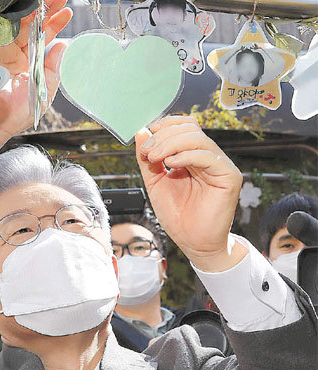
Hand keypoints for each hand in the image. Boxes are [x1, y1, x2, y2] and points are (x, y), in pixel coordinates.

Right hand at [0, 0, 71, 141]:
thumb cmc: (17, 114)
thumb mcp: (43, 90)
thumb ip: (54, 68)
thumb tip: (64, 46)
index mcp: (29, 63)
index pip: (44, 38)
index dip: (55, 24)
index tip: (67, 11)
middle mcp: (14, 53)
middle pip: (31, 25)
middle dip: (46, 10)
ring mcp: (0, 49)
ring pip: (15, 22)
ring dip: (29, 9)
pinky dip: (7, 13)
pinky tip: (21, 4)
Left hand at [136, 116, 245, 271]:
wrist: (194, 243)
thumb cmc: (178, 217)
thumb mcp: (155, 183)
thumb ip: (148, 159)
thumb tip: (142, 132)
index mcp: (193, 157)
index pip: (183, 127)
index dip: (164, 126)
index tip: (145, 138)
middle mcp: (208, 157)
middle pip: (190, 129)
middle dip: (164, 136)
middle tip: (147, 151)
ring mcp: (220, 165)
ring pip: (198, 139)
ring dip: (171, 143)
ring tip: (155, 157)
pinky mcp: (228, 176)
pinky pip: (208, 156)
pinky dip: (186, 156)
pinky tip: (171, 164)